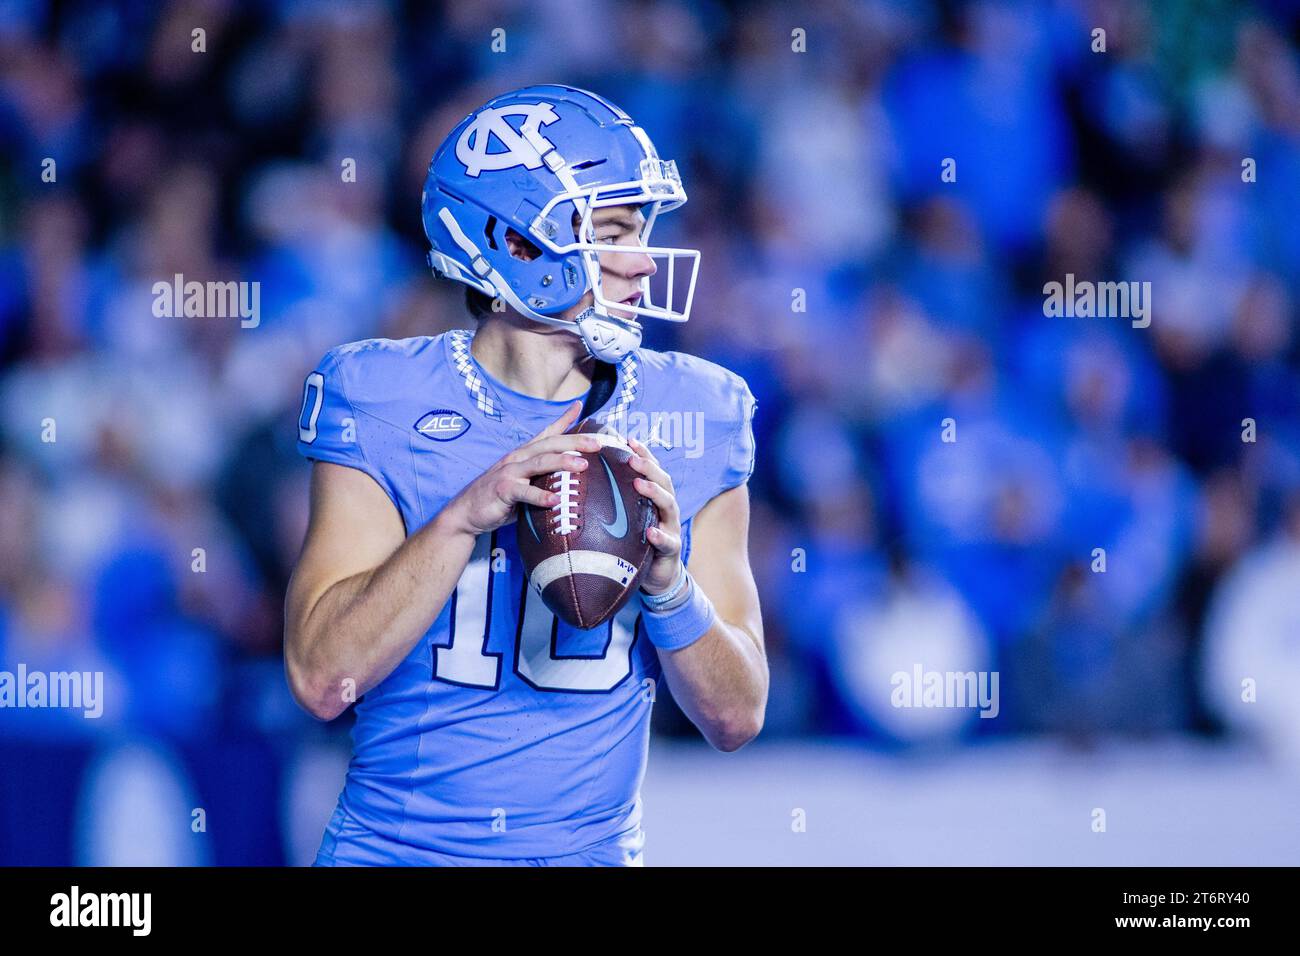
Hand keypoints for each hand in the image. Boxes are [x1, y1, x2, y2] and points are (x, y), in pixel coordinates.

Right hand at [444, 400, 601, 536]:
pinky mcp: (502, 491)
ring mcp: (509, 473)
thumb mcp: (523, 481)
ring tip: (583, 465)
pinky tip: (555, 500)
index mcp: (523, 454)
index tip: (579, 406)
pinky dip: (540, 496)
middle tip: (597, 443)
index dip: (563, 419)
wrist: (466, 513)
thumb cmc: (499, 497)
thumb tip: (569, 477)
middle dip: (574, 441)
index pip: (546, 433)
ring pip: (539, 463)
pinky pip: (524, 492)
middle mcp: (517, 458)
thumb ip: (543, 476)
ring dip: (562, 462)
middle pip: (549, 445)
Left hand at [627, 436, 682, 593]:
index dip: (643, 453)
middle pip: (663, 481)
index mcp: (656, 497)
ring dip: (654, 492)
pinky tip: (650, 533)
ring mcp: (671, 527)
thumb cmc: (638, 541)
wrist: (657, 575)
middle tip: (631, 458)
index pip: (652, 470)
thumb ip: (616, 500)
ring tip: (639, 484)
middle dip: (649, 467)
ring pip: (669, 505)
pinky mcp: (671, 549)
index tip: (628, 439)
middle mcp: (666, 508)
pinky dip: (659, 536)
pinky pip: (667, 542)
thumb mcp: (628, 517)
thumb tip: (585, 480)